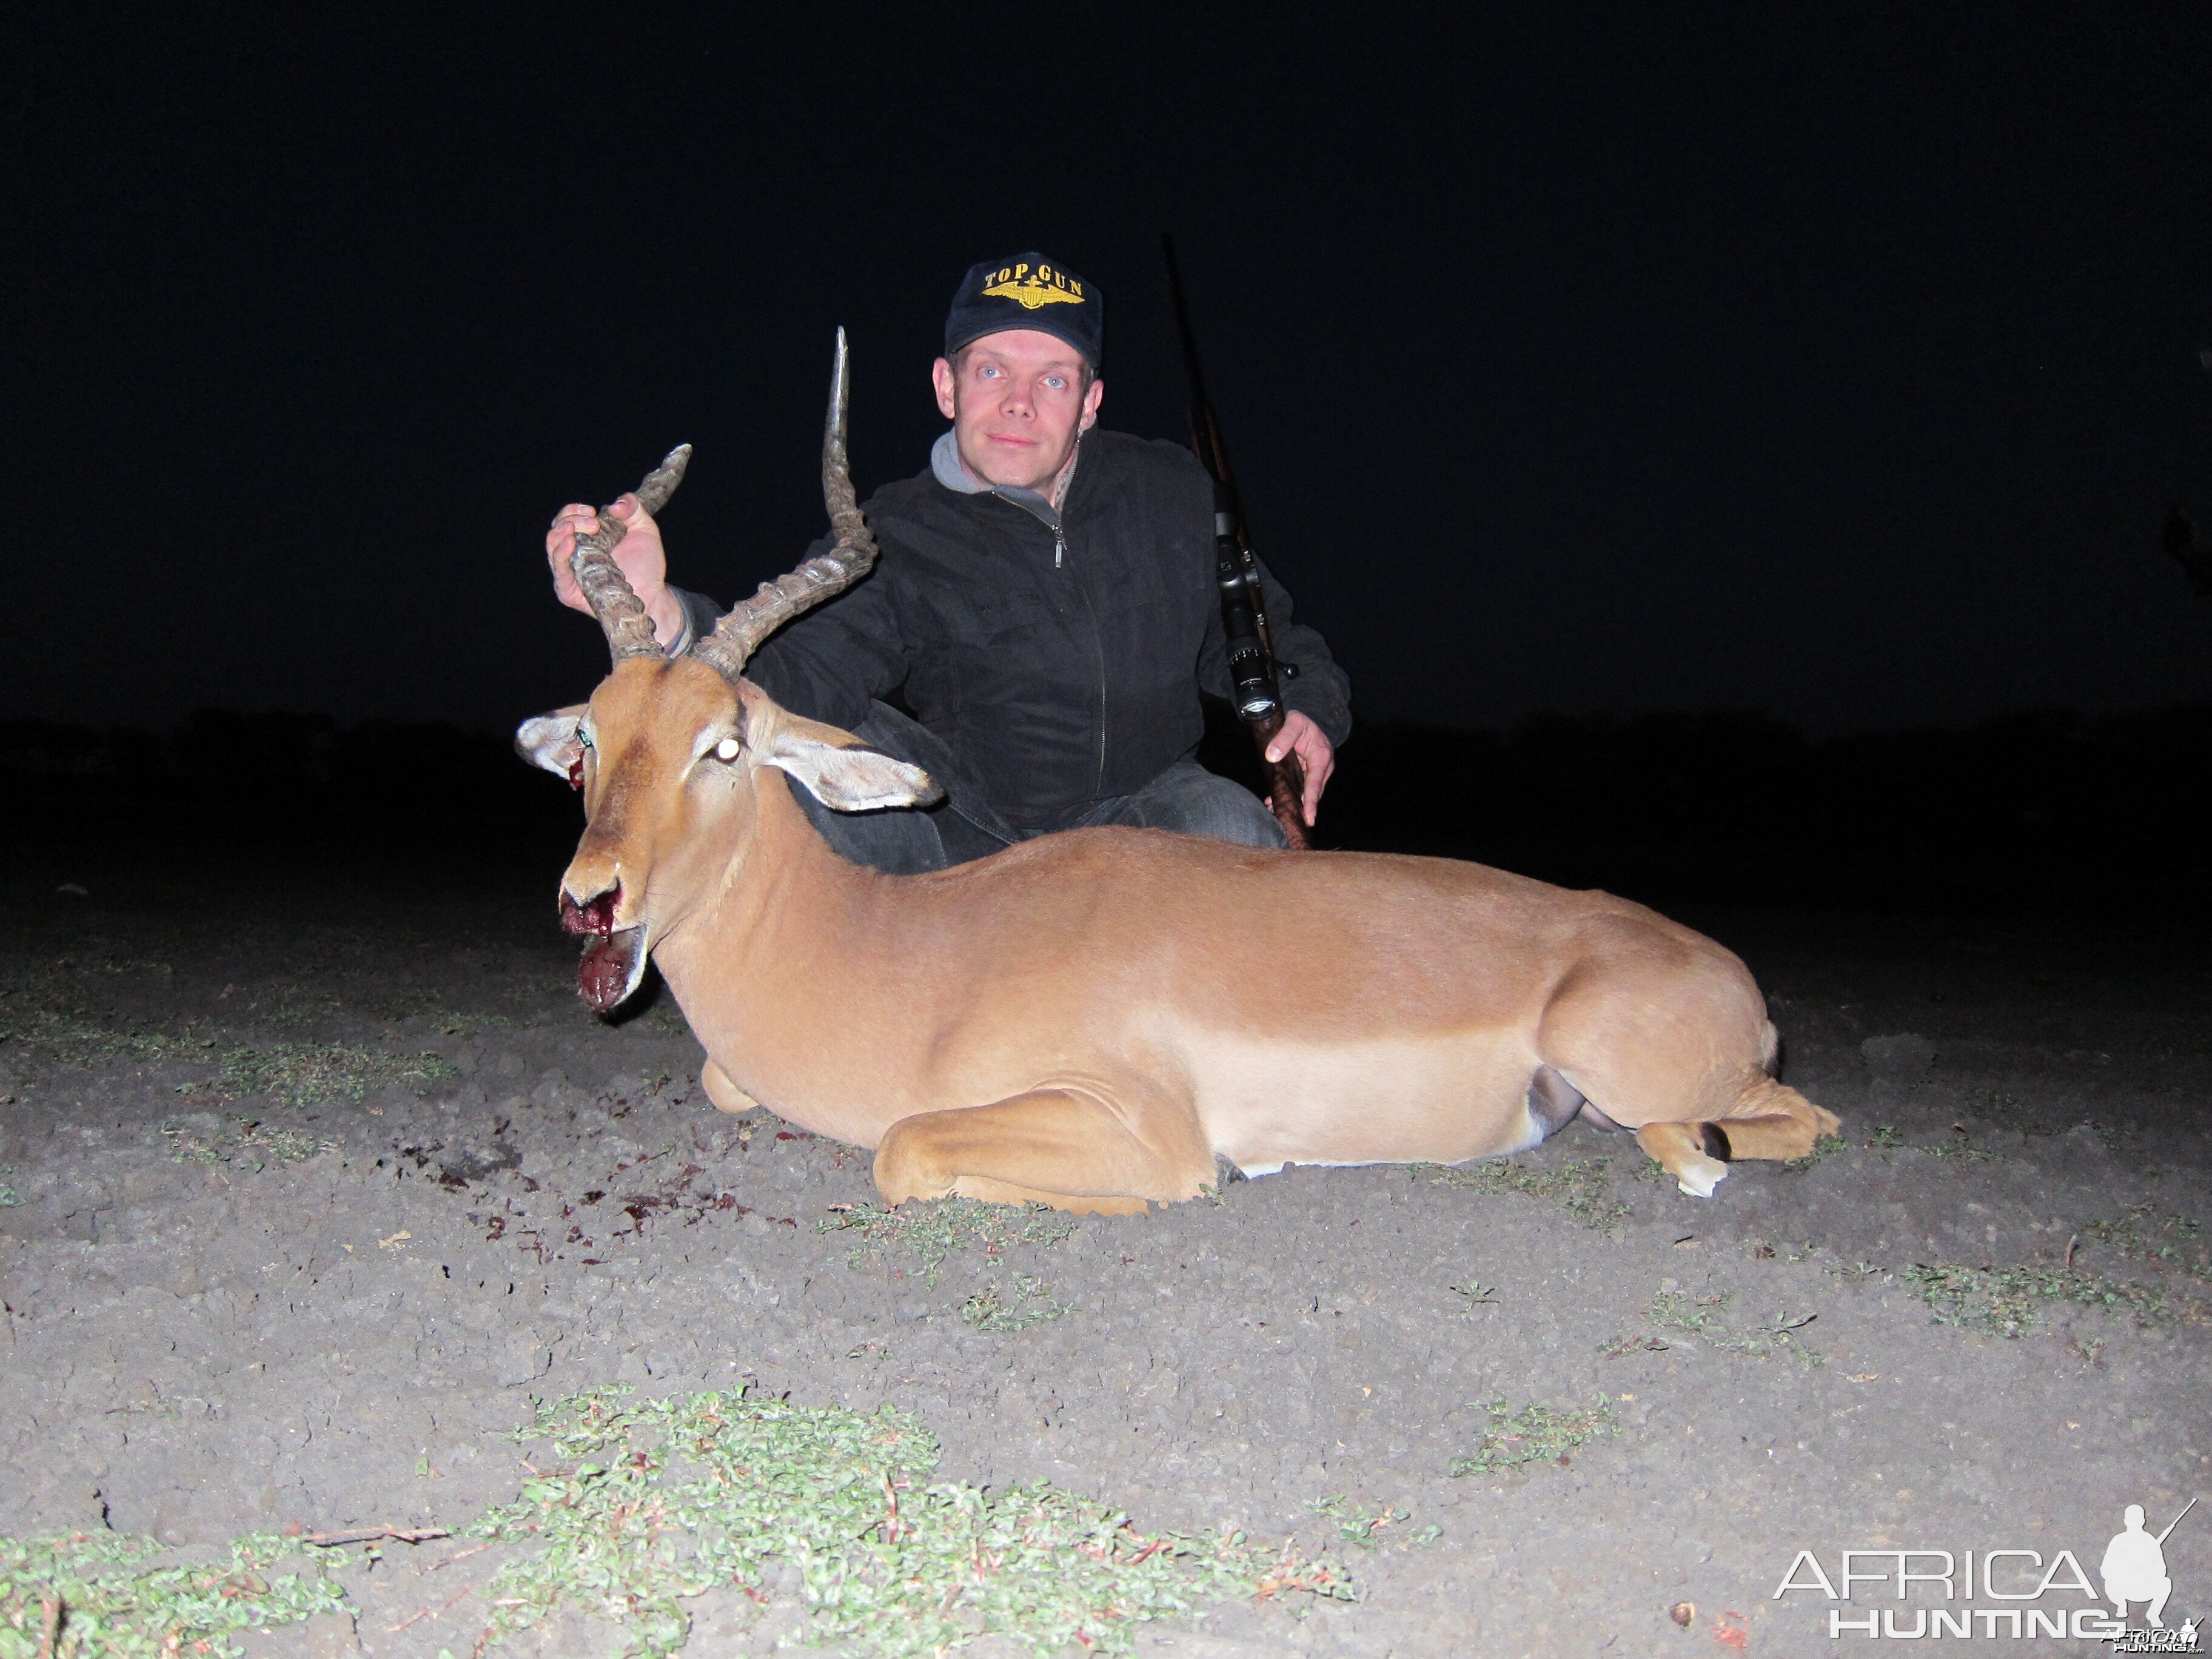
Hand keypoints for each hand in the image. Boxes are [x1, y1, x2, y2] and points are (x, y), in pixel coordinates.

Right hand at [546, 494, 685, 648]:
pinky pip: (559, 572)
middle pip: (556, 529)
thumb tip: (615, 504)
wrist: (653, 594)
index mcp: (586, 538)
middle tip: (593, 523)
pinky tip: (570, 544)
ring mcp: (571, 572)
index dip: (574, 510)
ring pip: (552, 548)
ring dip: (560, 533)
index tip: (592, 510)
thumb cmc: (646, 564)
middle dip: (571, 519)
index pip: (567, 518)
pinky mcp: (569, 592)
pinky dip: (561, 555)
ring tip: (572, 528)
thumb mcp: (644, 529)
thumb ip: (633, 508)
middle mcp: (574, 553)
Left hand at [1265, 710, 1334, 825]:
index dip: (1311, 802)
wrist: (1308, 718)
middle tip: (1287, 821)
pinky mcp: (1307, 774)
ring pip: (1306, 793)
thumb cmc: (1301, 720)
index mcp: (1321, 757)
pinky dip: (1289, 796)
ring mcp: (1315, 772)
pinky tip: (1275, 803)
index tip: (1309, 818)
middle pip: (1312, 793)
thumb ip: (1284, 738)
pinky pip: (1300, 788)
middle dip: (1301, 809)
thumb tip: (1272, 756)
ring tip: (1277, 814)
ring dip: (1294, 804)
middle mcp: (1322, 768)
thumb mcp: (1293, 722)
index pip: (1315, 783)